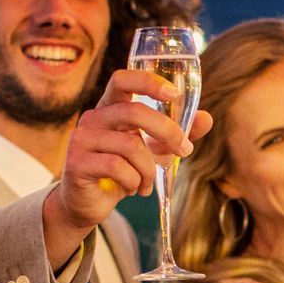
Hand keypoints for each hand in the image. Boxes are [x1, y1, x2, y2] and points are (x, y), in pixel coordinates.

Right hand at [55, 69, 214, 230]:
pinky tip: (132, 189)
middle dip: (168, 132)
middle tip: (184, 151)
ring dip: (149, 169)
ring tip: (148, 182)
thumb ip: (176, 134)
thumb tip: (206, 118)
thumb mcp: (153, 150)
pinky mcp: (77, 162)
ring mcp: (82, 139)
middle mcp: (93, 118)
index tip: (174, 94)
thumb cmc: (122, 171)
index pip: (122, 80)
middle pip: (135, 112)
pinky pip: (118, 167)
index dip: (148, 82)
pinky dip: (134, 182)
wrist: (89, 203)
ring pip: (131, 146)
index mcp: (110, 108)